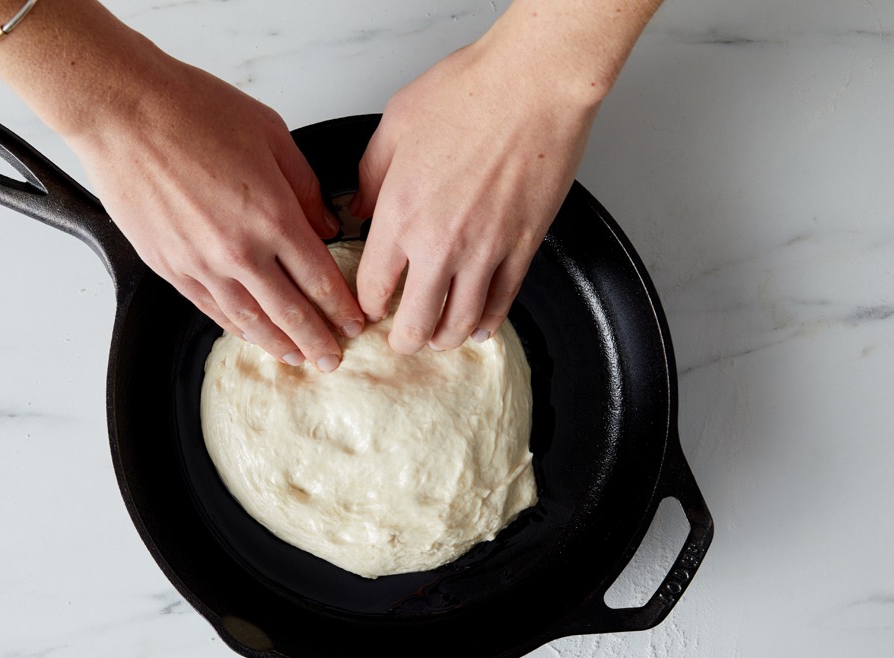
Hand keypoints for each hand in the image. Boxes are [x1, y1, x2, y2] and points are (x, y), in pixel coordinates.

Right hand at [64, 40, 363, 370]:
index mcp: (272, 216)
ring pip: (250, 320)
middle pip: (290, 311)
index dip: (341, 307)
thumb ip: (304, 186)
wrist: (122, 111)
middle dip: (318, 341)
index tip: (355, 323)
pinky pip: (212, 310)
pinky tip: (252, 335)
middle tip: (333, 360)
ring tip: (298, 358)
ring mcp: (201, 264)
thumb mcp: (270, 134)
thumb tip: (325, 226)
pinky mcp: (169, 267)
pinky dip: (237, 329)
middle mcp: (239, 249)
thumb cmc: (191, 110)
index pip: (319, 278)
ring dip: (279, 344)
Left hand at [350, 7, 604, 353]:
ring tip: (437, 338)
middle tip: (400, 339)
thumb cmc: (468, 90)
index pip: (373, 288)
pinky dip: (487, 323)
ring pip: (460, 323)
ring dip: (444, 339)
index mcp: (399, 214)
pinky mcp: (523, 246)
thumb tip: (359, 208)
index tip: (370, 307)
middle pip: (415, 322)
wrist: (534, 82)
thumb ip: (371, 174)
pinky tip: (478, 327)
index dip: (368, 306)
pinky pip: (502, 302)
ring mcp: (485, 250)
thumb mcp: (395, 124)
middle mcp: (439, 243)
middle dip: (403, 339)